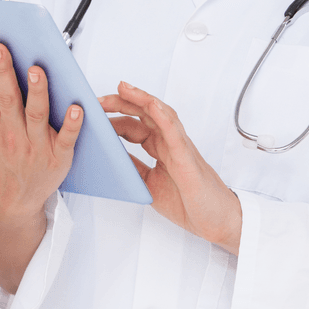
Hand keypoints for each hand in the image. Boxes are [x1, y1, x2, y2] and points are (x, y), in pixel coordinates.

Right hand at [0, 38, 83, 221]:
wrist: (10, 201)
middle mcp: (11, 132)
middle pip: (8, 98)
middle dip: (3, 73)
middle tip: (0, 47)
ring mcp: (35, 144)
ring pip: (36, 114)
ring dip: (37, 92)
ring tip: (36, 70)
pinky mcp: (58, 156)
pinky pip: (66, 138)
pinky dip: (72, 124)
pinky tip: (77, 107)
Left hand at [100, 81, 241, 254]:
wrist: (215, 221)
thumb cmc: (189, 202)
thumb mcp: (149, 183)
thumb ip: (134, 167)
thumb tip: (112, 156)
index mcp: (160, 148)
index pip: (134, 125)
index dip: (113, 118)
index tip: (93, 114)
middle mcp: (170, 142)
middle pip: (144, 113)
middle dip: (121, 102)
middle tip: (98, 99)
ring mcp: (179, 147)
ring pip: (160, 114)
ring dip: (141, 99)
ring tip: (123, 88)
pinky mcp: (187, 158)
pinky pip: (175, 133)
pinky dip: (163, 117)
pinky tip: (152, 105)